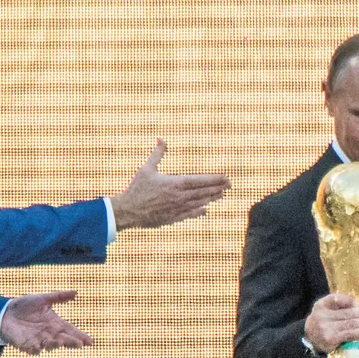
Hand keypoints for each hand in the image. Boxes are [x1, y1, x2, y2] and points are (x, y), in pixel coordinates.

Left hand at [0, 291, 93, 354]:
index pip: (71, 331)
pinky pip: (33, 349)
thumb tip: (76, 292)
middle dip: (72, 342)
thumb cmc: (24, 306)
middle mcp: (50, 334)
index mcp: (56, 324)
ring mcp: (39, 340)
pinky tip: (40, 346)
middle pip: (64, 339)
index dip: (80, 336)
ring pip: (51, 345)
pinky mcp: (27, 345)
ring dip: (56, 344)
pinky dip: (37, 348)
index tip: (90, 341)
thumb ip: (59, 297)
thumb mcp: (43, 299)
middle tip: (80, 344)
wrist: (5, 313)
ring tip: (60, 341)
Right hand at [110, 139, 230, 229]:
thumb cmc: (136, 189)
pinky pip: (189, 214)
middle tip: (230, 184)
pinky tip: (205, 209)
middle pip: (203, 192)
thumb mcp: (146, 169)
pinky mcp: (172, 218)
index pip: (199, 180)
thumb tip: (161, 139)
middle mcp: (179, 197)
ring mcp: (177, 209)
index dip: (214, 179)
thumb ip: (157, 154)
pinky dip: (199, 211)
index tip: (225, 177)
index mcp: (174, 184)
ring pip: (199, 203)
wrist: (128, 211)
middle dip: (217, 187)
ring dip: (211, 198)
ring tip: (222, 194)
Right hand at [304, 293, 358, 353]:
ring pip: (349, 324)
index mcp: (320, 306)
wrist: (309, 339)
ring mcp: (326, 328)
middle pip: (346, 313)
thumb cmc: (321, 321)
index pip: (335, 299)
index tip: (358, 303)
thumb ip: (338, 303)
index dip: (348, 300)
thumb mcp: (325, 309)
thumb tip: (357, 304)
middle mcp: (322, 316)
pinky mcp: (331, 339)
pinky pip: (349, 334)